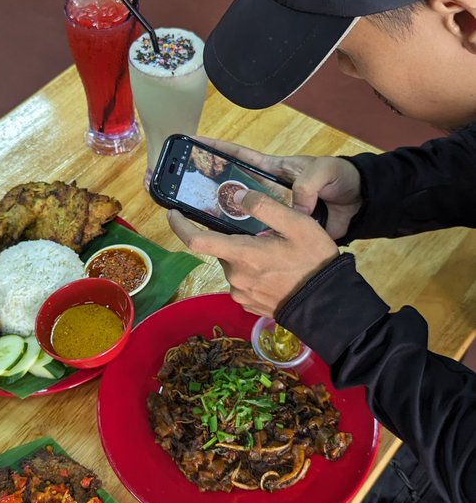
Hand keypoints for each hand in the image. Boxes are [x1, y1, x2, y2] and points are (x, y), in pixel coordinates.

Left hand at [168, 186, 338, 317]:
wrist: (328, 305)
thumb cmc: (314, 262)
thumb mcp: (298, 225)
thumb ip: (266, 208)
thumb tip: (237, 197)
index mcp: (243, 255)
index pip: (197, 241)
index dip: (180, 226)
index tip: (173, 213)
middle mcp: (235, 277)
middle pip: (222, 250)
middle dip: (235, 239)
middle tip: (264, 235)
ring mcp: (241, 294)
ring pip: (233, 265)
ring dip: (245, 257)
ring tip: (276, 254)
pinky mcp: (248, 305)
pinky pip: (243, 281)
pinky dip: (253, 272)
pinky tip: (275, 272)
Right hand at [194, 136, 361, 240]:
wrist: (361, 205)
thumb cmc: (341, 178)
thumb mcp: (324, 171)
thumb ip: (307, 184)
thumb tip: (296, 209)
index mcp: (273, 170)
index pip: (239, 156)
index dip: (216, 150)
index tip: (193, 144)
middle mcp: (267, 192)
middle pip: (232, 190)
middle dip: (209, 191)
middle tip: (185, 195)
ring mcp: (274, 214)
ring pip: (242, 218)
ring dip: (224, 222)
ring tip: (200, 226)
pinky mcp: (283, 234)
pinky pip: (261, 239)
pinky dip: (248, 244)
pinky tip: (231, 251)